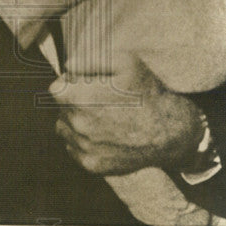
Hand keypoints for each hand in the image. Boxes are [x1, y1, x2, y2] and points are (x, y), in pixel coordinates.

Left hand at [51, 57, 205, 175]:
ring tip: (102, 119)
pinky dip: (84, 143)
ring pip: (65, 130)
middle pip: (62, 109)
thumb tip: (68, 66)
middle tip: (101, 101)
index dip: (72, 84)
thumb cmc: (146, 94)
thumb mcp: (125, 62)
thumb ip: (90, 60)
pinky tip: (104, 135)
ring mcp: (83, 148)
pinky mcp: (91, 165)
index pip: (57, 88)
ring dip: (76, 123)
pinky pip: (74, 150)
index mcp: (78, 98)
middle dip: (76, 103)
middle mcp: (76, 125)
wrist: (168, 132)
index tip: (88, 85)